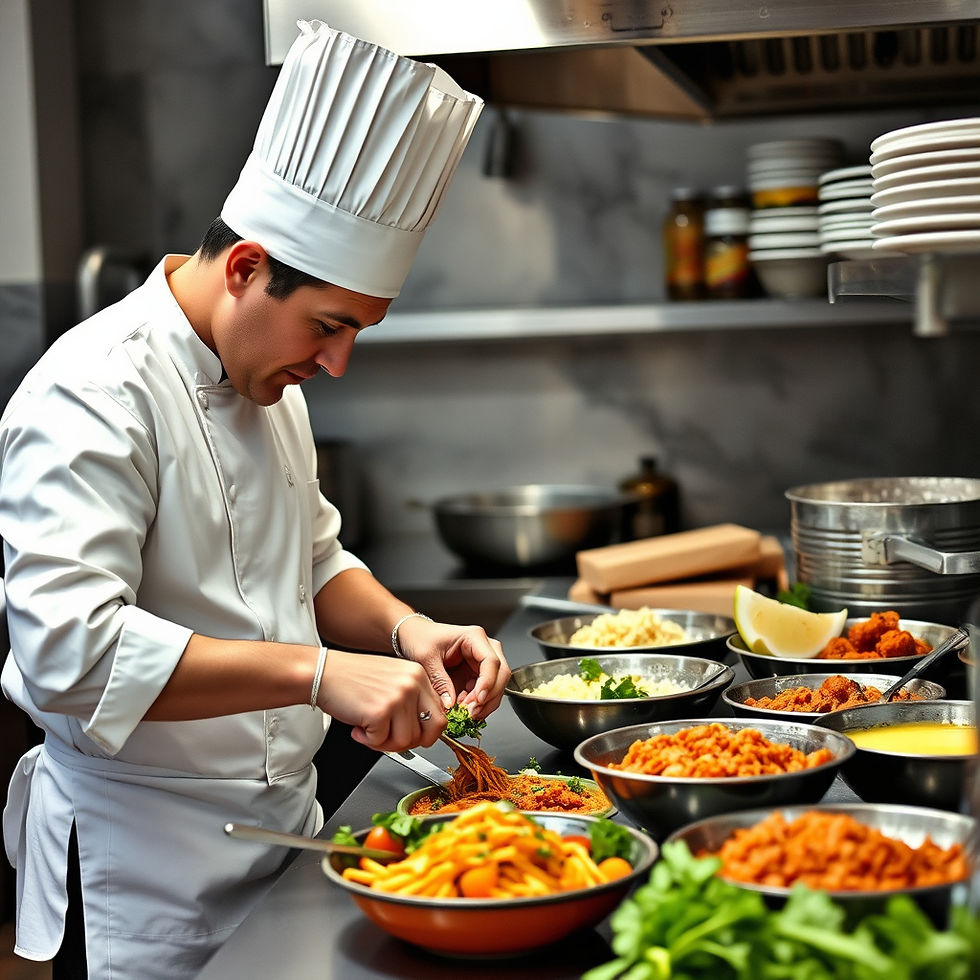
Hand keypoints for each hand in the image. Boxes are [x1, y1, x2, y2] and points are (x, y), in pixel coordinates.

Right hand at [316, 649, 444, 751]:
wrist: (323, 672)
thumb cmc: (353, 679)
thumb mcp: (392, 680)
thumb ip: (412, 701)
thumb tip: (425, 731)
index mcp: (418, 674)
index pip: (441, 715)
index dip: (426, 733)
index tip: (412, 735)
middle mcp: (412, 683)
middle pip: (431, 732)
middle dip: (409, 742)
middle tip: (390, 738)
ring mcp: (398, 697)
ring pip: (406, 741)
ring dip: (385, 743)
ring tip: (369, 729)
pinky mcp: (380, 711)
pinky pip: (382, 742)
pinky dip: (368, 740)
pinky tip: (358, 727)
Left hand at [395, 618, 509, 720]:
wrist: (415, 635)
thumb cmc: (421, 638)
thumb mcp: (426, 658)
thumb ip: (439, 681)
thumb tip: (450, 704)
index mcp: (474, 637)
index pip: (491, 661)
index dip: (488, 682)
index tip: (478, 699)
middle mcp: (483, 648)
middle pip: (501, 674)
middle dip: (489, 696)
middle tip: (472, 712)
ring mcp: (482, 661)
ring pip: (497, 685)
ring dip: (485, 703)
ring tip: (466, 713)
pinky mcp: (477, 674)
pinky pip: (486, 691)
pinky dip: (478, 703)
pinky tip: (464, 709)